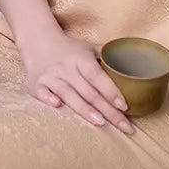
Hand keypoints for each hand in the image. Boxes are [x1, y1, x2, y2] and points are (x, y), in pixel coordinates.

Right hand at [20, 26, 134, 134]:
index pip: (98, 76)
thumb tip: (133, 71)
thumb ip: (108, 59)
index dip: (111, 91)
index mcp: (81, 59)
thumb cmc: (70, 49)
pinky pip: (42, 93)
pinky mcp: (35, 85)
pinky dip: (48, 99)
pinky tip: (57, 106)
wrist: (38, 41)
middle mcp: (66, 67)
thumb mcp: (89, 49)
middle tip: (124, 127)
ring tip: (100, 122)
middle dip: (107, 110)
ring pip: (68, 94)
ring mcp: (50, 76)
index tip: (125, 106)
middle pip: (89, 91)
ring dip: (84, 109)